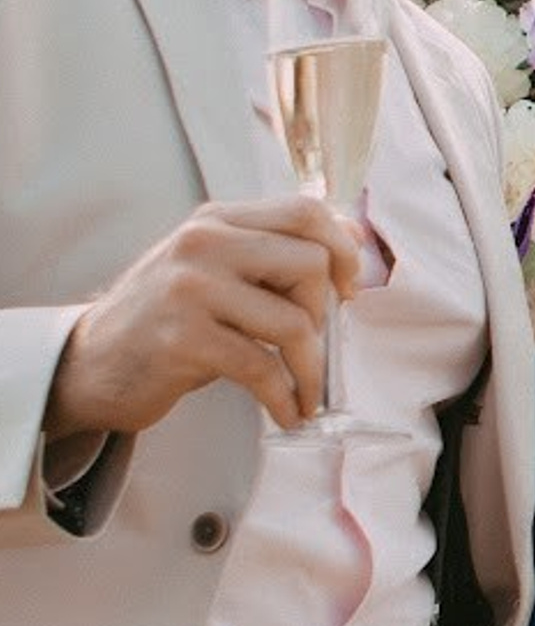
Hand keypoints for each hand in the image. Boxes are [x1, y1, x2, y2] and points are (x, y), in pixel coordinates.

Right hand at [44, 200, 362, 440]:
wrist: (90, 364)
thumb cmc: (166, 321)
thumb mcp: (214, 270)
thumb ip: (272, 253)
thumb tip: (354, 239)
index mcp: (216, 220)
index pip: (304, 212)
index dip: (344, 249)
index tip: (351, 289)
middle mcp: (203, 243)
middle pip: (309, 264)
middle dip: (326, 315)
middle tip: (315, 347)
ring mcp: (190, 289)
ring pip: (293, 322)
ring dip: (312, 369)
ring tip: (308, 392)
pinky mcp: (183, 339)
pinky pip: (262, 369)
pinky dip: (286, 397)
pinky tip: (287, 413)